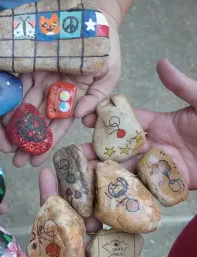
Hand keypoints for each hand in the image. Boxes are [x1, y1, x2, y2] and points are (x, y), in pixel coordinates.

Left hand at [1, 0, 120, 167]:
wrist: (91, 14)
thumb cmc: (105, 44)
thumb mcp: (109, 72)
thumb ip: (97, 96)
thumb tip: (80, 116)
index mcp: (73, 99)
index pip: (58, 127)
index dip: (47, 144)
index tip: (35, 161)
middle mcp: (54, 94)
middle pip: (39, 123)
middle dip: (27, 143)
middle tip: (15, 161)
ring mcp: (40, 81)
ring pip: (25, 109)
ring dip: (15, 128)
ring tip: (4, 145)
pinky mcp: (28, 67)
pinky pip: (17, 87)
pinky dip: (9, 103)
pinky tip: (0, 118)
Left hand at [17, 168, 143, 256]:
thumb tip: (15, 250)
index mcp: (56, 250)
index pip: (50, 219)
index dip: (48, 197)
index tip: (45, 175)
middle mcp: (74, 244)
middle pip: (72, 212)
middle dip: (69, 188)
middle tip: (67, 163)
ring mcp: (95, 248)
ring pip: (93, 217)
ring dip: (91, 197)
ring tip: (90, 175)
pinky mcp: (115, 255)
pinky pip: (116, 233)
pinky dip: (115, 216)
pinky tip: (113, 197)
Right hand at [82, 58, 196, 189]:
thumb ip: (181, 86)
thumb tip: (161, 62)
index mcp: (158, 124)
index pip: (125, 121)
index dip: (105, 119)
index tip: (85, 119)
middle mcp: (153, 145)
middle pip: (118, 148)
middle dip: (96, 150)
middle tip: (75, 154)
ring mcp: (157, 166)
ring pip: (125, 168)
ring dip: (104, 172)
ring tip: (83, 176)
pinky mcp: (165, 184)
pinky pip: (141, 186)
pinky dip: (123, 190)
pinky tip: (104, 193)